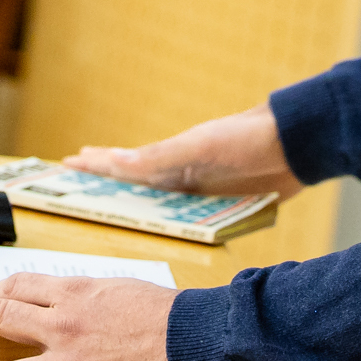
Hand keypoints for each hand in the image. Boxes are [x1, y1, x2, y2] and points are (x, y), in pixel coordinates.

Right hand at [66, 102, 301, 198]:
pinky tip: (165, 223)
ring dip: (137, 205)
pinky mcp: (223, 204)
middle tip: (77, 182)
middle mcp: (180, 174)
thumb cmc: (245, 137)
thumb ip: (162, 157)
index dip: (95, 166)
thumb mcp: (200, 146)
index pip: (122, 165)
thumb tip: (119, 162)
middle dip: (106, 185)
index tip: (65, 164)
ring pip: (160, 202)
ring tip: (112, 205)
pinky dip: (171, 219)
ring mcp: (200, 190)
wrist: (294, 144)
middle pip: (136, 185)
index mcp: (169, 158)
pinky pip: (189, 217)